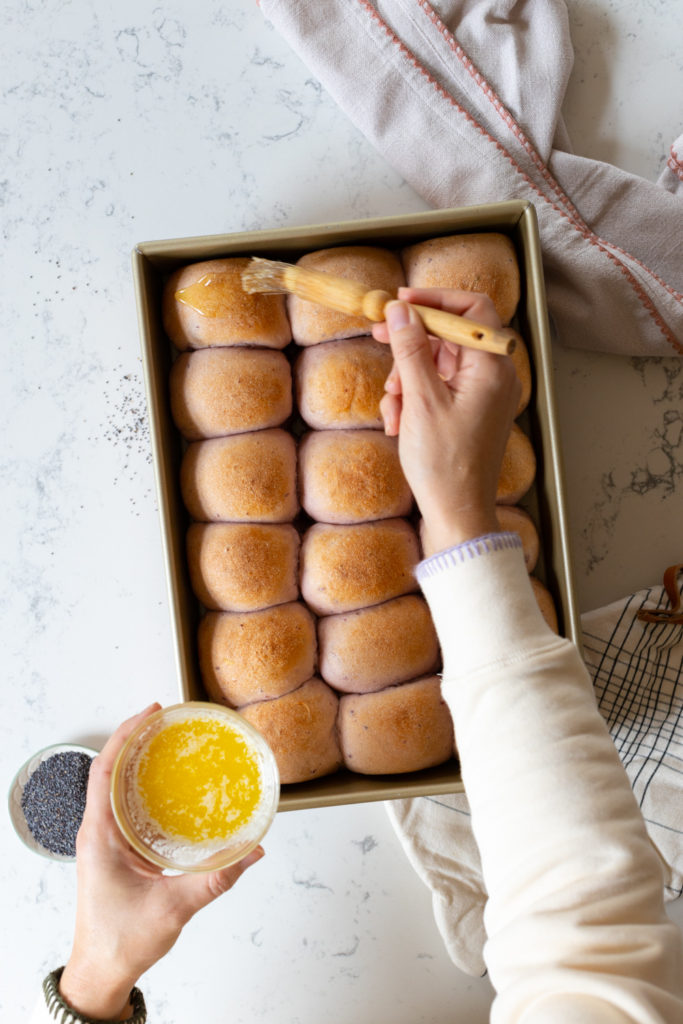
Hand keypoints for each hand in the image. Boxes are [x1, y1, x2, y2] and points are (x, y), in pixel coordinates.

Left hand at [59, 704, 263, 1020]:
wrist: (101, 973)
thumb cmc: (122, 941)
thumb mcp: (172, 909)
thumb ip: (215, 880)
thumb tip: (253, 851)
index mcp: (99, 836)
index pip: (104, 770)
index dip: (125, 735)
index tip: (151, 713)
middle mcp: (98, 832)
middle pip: (109, 770)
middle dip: (135, 739)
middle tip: (167, 719)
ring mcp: (105, 841)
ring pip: (116, 787)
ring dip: (138, 761)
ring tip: (168, 742)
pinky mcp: (117, 852)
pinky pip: (125, 807)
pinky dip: (142, 787)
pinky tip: (170, 786)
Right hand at [372, 288, 520, 555]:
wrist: (458, 513)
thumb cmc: (445, 463)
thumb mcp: (420, 400)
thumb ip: (411, 350)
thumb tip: (400, 309)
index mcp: (492, 367)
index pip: (471, 309)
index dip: (434, 299)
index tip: (400, 300)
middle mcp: (494, 376)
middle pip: (450, 335)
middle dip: (412, 341)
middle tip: (379, 335)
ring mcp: (482, 395)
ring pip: (439, 363)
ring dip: (407, 376)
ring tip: (392, 404)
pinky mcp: (469, 412)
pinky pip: (439, 388)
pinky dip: (414, 398)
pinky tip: (397, 421)